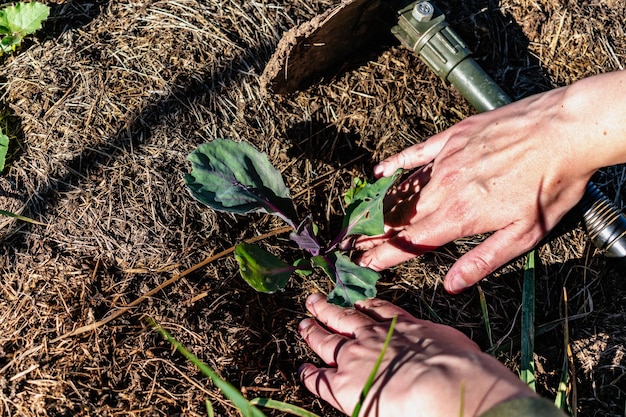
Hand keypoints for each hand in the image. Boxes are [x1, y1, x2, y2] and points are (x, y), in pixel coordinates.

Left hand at [298, 293, 534, 416]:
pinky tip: (303, 369)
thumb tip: (445, 348)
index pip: (377, 310)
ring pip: (327, 340)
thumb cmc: (460, 368)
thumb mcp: (452, 344)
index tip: (355, 300)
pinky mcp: (344, 383)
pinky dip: (309, 373)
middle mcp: (374, 336)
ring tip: (303, 323)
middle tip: (315, 300)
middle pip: (346, 318)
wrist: (442, 384)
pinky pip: (319, 378)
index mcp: (402, 325)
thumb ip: (439, 343)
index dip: (364, 305)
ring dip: (313, 331)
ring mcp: (356, 357)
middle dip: (329, 309)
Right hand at [349, 70, 625, 292]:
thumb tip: (452, 284)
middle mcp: (444, 188)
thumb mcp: (526, 234)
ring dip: (377, 205)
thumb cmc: (552, 184)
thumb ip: (483, 260)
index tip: (362, 262)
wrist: (566, 130)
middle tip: (349, 242)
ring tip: (356, 217)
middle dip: (371, 233)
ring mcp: (445, 160)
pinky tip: (379, 172)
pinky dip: (395, 164)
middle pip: (399, 216)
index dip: (383, 254)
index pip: (411, 241)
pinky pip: (415, 153)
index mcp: (460, 216)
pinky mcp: (452, 137)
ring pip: (403, 188)